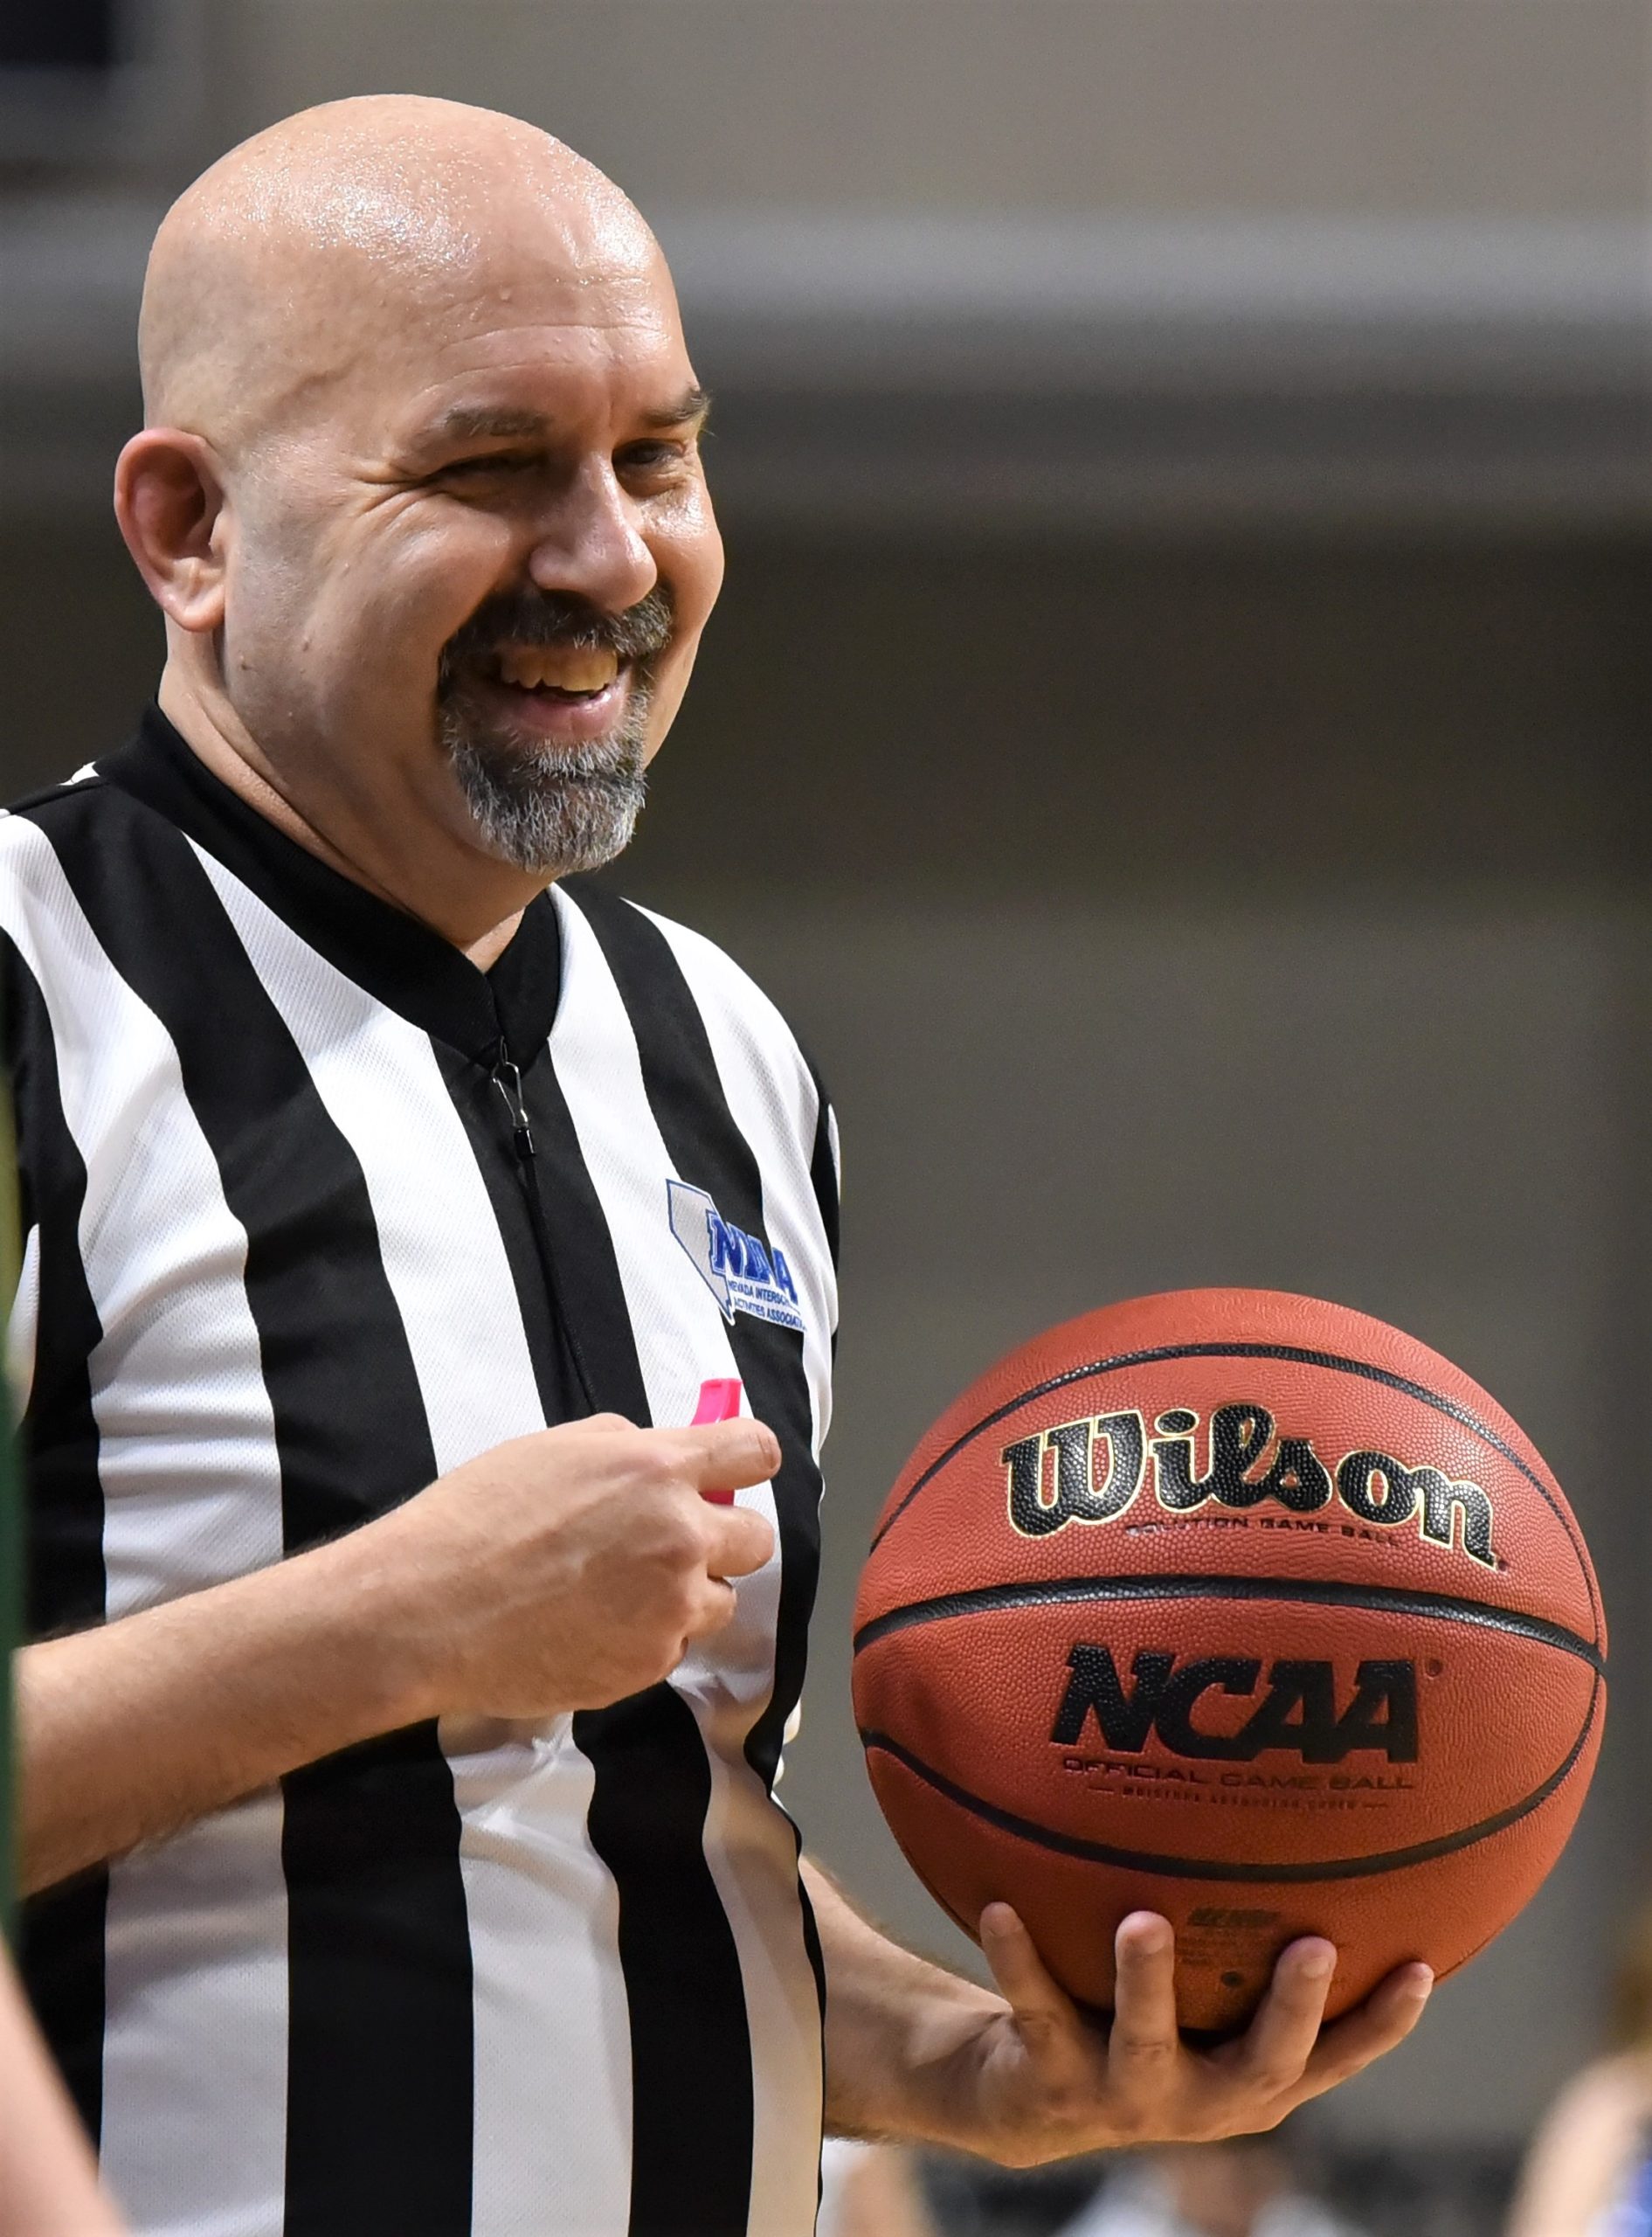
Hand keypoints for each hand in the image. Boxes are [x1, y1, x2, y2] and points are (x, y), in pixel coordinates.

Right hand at [360, 1413, 778, 1720]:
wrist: (429, 1608)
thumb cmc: (479, 1516)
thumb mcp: (557, 1448)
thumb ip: (628, 1448)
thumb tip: (665, 1459)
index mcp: (660, 1469)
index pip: (757, 1452)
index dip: (748, 1461)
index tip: (735, 1473)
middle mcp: (680, 1537)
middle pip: (757, 1538)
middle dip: (723, 1538)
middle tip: (672, 1544)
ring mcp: (669, 1609)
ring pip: (721, 1601)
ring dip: (688, 1595)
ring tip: (621, 1595)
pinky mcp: (648, 1665)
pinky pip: (674, 1647)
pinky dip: (647, 1638)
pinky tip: (592, 1629)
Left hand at [947, 1905, 1430, 2161]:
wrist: (1032, 2097)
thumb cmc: (1143, 2020)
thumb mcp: (1205, 1995)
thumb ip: (1249, 1935)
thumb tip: (1314, 1818)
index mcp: (1252, 2081)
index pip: (1336, 2058)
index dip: (1383, 2024)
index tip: (1420, 1965)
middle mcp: (1203, 2101)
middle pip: (1262, 2061)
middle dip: (1290, 2006)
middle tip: (1311, 1943)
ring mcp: (1128, 2097)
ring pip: (1145, 2041)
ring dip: (1146, 1982)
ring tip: (1144, 1920)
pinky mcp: (1052, 2079)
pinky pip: (1037, 2008)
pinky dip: (1019, 1958)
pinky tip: (1002, 1906)